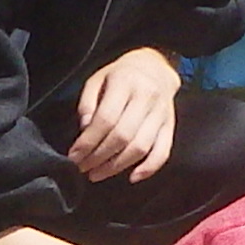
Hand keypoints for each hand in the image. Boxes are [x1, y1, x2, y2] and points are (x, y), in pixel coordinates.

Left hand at [64, 45, 181, 182]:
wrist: (155, 67)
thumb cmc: (119, 76)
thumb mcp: (97, 80)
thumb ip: (88, 103)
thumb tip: (85, 129)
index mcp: (126, 83)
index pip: (106, 119)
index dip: (88, 142)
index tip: (74, 156)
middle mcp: (147, 97)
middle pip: (123, 136)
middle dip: (99, 157)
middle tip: (82, 168)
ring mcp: (162, 113)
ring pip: (141, 147)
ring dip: (117, 166)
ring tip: (97, 174)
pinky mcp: (170, 125)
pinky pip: (163, 151)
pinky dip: (149, 168)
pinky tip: (132, 177)